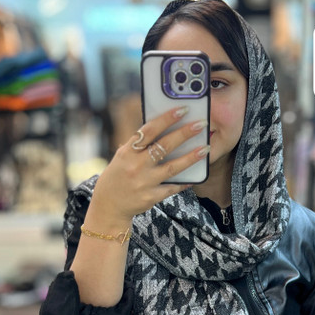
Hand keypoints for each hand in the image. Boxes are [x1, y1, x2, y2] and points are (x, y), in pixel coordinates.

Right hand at [88, 105, 209, 227]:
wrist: (109, 205)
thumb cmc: (119, 175)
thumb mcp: (123, 156)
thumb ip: (139, 145)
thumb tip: (162, 128)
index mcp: (128, 151)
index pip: (149, 130)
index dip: (167, 119)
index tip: (182, 110)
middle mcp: (136, 165)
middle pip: (164, 146)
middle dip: (185, 133)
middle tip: (201, 124)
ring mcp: (144, 182)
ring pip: (173, 168)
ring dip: (191, 158)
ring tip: (205, 149)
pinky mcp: (151, 197)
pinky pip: (172, 187)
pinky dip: (184, 182)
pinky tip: (195, 177)